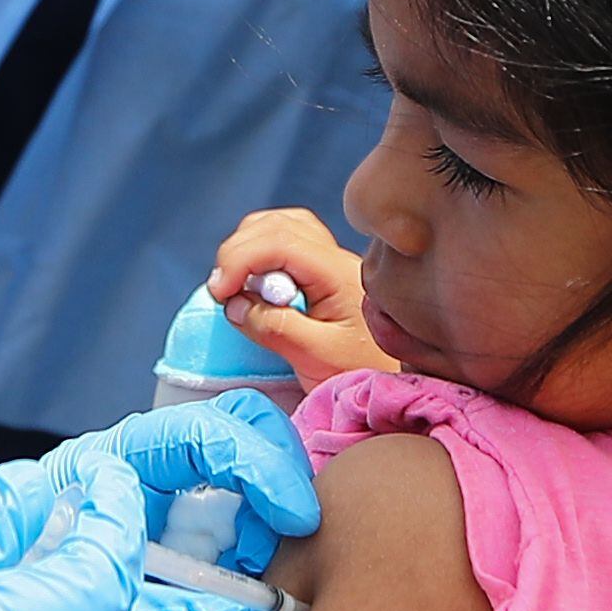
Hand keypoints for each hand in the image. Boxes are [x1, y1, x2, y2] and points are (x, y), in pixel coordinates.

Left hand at [0, 403, 313, 610]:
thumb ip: (54, 598)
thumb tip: (130, 504)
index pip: (132, 458)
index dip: (230, 460)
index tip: (298, 514)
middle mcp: (13, 565)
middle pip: (155, 514)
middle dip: (246, 528)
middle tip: (314, 583)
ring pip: (148, 588)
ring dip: (226, 599)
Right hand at [212, 210, 392, 382]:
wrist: (392, 384)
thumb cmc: (360, 372)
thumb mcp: (317, 358)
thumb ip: (276, 329)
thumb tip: (234, 304)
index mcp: (337, 274)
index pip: (280, 242)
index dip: (240, 260)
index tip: (219, 294)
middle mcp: (335, 258)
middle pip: (275, 226)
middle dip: (237, 253)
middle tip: (222, 294)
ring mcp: (329, 260)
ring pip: (278, 227)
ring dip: (246, 249)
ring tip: (235, 287)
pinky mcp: (322, 270)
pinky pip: (285, 241)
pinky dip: (259, 252)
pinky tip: (254, 283)